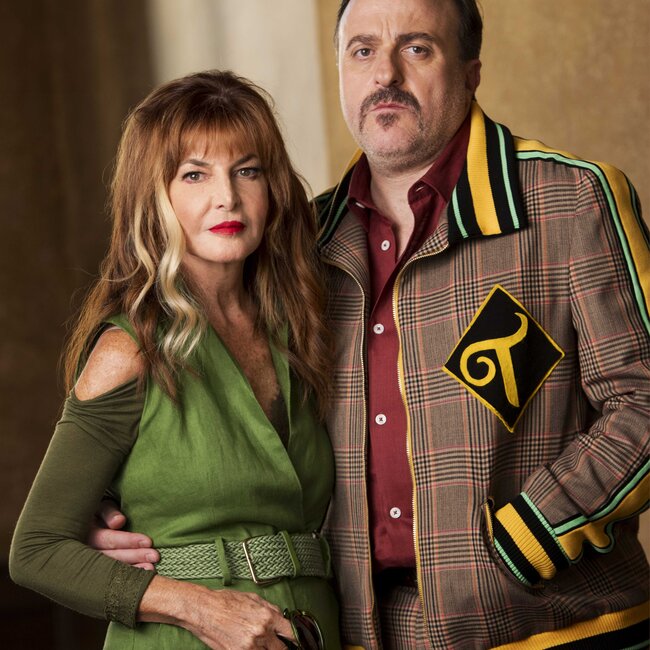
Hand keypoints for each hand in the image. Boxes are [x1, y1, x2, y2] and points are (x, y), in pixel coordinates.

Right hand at [88, 500, 158, 569]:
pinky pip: (110, 576)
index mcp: (84, 534)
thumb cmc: (94, 510)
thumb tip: (119, 522)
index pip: (108, 539)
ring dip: (132, 569)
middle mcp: (83, 552)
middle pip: (111, 557)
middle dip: (134, 556)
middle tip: (154, 556)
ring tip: (151, 569)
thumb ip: (108, 513)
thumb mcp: (99, 506)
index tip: (148, 542)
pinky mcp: (94, 571)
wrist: (82, 520)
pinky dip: (127, 575)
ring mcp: (87, 564)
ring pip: (110, 569)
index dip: (128, 541)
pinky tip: (141, 576)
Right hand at [139, 575, 295, 648]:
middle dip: (280, 647)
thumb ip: (271, 609)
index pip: (291, 633)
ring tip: (261, 643)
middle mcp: (261, 633)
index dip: (296, 638)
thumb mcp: (254, 599)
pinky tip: (251, 646)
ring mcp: (249, 647)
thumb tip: (282, 618)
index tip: (298, 641)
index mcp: (267, 617)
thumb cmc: (227, 602)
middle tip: (277, 644)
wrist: (204, 610)